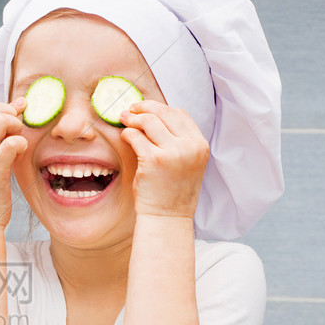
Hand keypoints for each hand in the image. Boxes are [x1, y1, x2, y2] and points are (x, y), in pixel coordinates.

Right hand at [0, 99, 27, 227]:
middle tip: (18, 130)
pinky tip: (20, 154)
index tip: (18, 115)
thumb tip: (7, 116)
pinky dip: (21, 144)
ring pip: (0, 119)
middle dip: (11, 114)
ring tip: (19, 141)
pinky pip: (12, 143)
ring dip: (16, 126)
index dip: (4, 111)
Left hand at [120, 100, 209, 220]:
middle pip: (164, 113)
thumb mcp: (186, 163)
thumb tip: (154, 117)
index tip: (147, 108)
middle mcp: (190, 146)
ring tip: (124, 120)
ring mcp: (172, 152)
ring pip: (149, 122)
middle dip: (145, 107)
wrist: (167, 217)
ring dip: (133, 118)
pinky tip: (124, 136)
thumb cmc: (172, 191)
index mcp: (200, 145)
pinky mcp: (153, 160)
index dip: (161, 108)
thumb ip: (178, 141)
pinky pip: (136, 137)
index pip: (180, 114)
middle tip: (130, 109)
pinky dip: (127, 133)